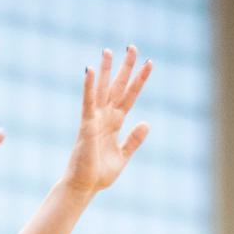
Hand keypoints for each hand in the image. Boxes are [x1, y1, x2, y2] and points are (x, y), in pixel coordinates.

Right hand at [63, 47, 151, 198]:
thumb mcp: (123, 156)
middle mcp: (105, 117)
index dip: (139, 80)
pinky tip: (90, 70)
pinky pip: (87, 103)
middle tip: (132, 47)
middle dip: (125, 68)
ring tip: (109, 50)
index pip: (130, 97)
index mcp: (115, 124)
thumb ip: (134, 140)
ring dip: (106, 70)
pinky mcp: (86, 126)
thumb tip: (146, 123)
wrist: (84, 187)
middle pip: (117, 87)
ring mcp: (95, 119)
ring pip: (102, 90)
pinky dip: (89, 87)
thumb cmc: (99, 174)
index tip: (149, 63)